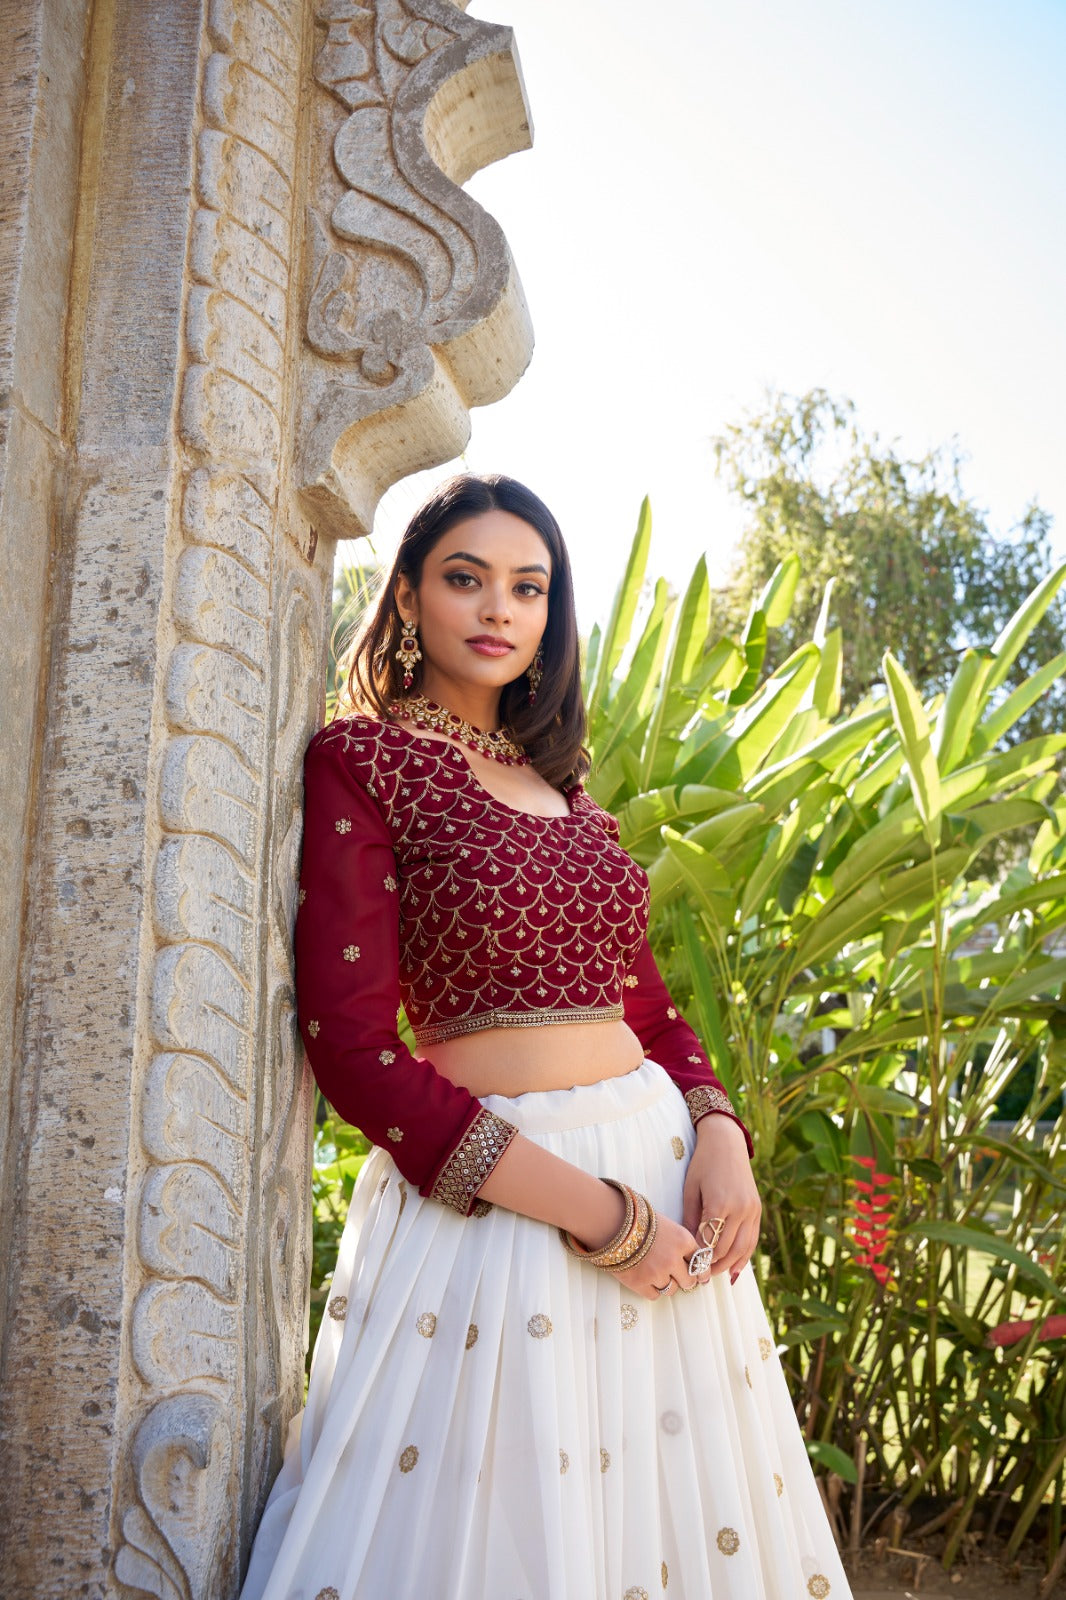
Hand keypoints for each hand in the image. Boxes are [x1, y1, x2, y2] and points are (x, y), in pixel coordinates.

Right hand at [610, 1212, 706, 1302]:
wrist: (610, 1221)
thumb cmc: (637, 1219)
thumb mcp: (666, 1224)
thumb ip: (680, 1243)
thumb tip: (692, 1260)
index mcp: (682, 1239)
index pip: (701, 1261)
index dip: (699, 1268)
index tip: (700, 1274)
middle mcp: (673, 1258)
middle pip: (690, 1280)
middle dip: (685, 1278)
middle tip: (679, 1276)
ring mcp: (657, 1273)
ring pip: (672, 1290)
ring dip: (667, 1283)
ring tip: (656, 1273)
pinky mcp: (640, 1284)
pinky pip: (654, 1296)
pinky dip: (652, 1289)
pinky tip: (646, 1277)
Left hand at [682, 1115, 761, 1283]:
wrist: (727, 1142)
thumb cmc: (703, 1163)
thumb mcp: (691, 1190)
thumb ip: (690, 1219)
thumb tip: (686, 1246)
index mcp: (720, 1203)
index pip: (709, 1242)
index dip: (699, 1259)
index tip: (689, 1271)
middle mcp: (740, 1209)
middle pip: (727, 1249)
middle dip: (713, 1266)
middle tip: (699, 1279)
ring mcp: (752, 1210)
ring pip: (743, 1248)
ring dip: (729, 1265)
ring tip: (714, 1275)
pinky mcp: (757, 1209)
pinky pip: (752, 1239)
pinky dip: (744, 1256)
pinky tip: (735, 1270)